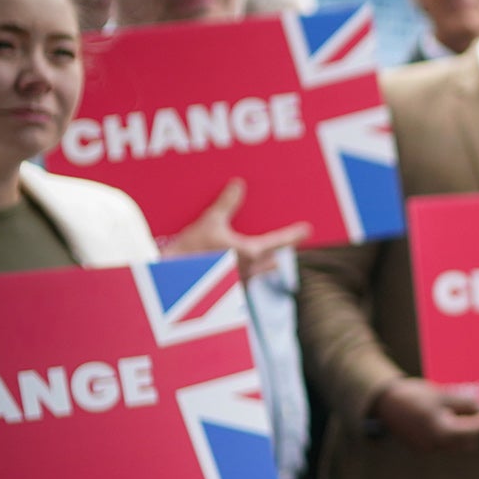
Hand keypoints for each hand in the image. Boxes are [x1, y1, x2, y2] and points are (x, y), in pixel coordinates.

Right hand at [163, 179, 309, 280]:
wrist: (171, 281)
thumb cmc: (190, 252)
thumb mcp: (208, 224)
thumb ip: (226, 204)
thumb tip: (238, 184)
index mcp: (250, 253)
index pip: (278, 241)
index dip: (293, 234)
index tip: (307, 229)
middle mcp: (248, 271)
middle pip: (271, 261)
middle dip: (277, 255)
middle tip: (286, 249)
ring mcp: (236, 284)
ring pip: (257, 273)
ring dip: (263, 266)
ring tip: (269, 261)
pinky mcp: (223, 293)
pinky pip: (240, 282)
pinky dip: (244, 275)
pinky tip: (237, 274)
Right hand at [375, 377, 478, 452]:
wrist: (385, 402)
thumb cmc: (414, 395)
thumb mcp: (441, 395)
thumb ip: (463, 403)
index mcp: (441, 431)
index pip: (472, 431)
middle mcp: (434, 444)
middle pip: (466, 440)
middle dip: (476, 426)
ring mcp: (427, 447)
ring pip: (454, 442)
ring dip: (464, 429)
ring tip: (464, 411)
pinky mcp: (421, 446)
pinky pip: (443, 441)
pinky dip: (450, 431)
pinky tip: (449, 416)